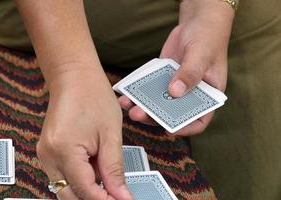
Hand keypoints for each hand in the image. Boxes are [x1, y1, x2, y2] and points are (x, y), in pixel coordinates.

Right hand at [37, 65, 132, 199]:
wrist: (74, 77)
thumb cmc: (94, 97)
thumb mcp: (110, 134)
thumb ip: (114, 169)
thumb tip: (120, 196)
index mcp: (63, 150)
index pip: (84, 190)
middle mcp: (48, 155)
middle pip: (69, 194)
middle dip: (94, 198)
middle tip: (117, 194)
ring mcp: (45, 153)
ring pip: (66, 187)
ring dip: (88, 188)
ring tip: (109, 178)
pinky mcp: (48, 150)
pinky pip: (63, 174)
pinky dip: (81, 177)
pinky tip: (96, 167)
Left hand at [119, 0, 233, 135]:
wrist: (197, 22)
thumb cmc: (207, 38)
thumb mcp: (202, 55)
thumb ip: (190, 73)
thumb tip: (175, 92)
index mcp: (207, 95)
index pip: (199, 121)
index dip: (185, 128)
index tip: (168, 129)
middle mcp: (190, 95)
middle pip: (172, 114)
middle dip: (154, 117)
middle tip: (138, 114)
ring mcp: (174, 87)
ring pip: (158, 103)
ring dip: (143, 106)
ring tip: (127, 104)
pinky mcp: (162, 78)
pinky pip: (150, 88)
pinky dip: (139, 92)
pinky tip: (126, 92)